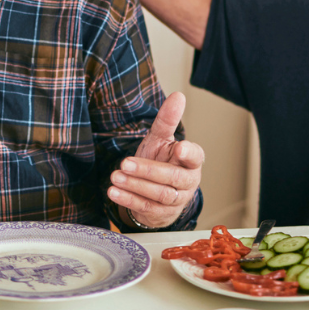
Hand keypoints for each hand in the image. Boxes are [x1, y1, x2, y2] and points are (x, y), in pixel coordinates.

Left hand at [107, 92, 204, 228]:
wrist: (154, 191)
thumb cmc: (162, 159)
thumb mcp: (161, 139)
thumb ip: (168, 120)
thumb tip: (178, 96)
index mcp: (191, 161)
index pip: (195, 156)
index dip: (188, 153)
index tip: (179, 147)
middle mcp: (188, 182)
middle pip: (172, 177)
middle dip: (148, 170)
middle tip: (125, 162)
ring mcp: (176, 200)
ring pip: (158, 194)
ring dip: (135, 185)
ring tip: (115, 176)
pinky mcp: (161, 213)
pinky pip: (146, 207)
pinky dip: (128, 200)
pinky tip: (113, 191)